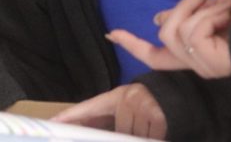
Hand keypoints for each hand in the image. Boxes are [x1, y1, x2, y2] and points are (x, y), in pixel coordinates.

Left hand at [52, 84, 166, 138]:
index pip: (88, 106)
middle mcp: (127, 98)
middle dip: (125, 136)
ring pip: (133, 137)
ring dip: (141, 138)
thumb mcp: (129, 107)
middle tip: (136, 127)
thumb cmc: (149, 103)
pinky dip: (155, 138)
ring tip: (149, 129)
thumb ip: (112, 120)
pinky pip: (150, 138)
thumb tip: (90, 134)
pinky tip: (159, 132)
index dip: (71, 116)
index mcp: (116, 96)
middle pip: (117, 132)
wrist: (178, 93)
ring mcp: (142, 105)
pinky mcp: (157, 115)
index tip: (53, 123)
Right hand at [108, 0, 230, 78]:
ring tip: (226, 5)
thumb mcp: (212, 13)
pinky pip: (193, 30)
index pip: (155, 55)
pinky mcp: (206, 62)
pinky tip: (229, 15)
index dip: (132, 44)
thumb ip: (186, 16)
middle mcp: (194, 64)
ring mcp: (200, 65)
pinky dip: (211, 14)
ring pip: (177, 29)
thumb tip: (157, 19)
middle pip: (164, 34)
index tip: (111, 34)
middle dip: (183, 6)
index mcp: (193, 54)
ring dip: (203, 8)